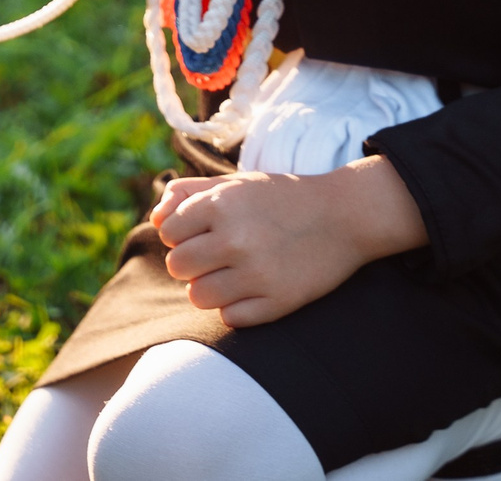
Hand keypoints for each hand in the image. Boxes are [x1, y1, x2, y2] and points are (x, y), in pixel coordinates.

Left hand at [149, 157, 427, 327]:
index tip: (203, 231)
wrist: (345, 215)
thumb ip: (190, 194)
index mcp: (222, 204)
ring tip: (233, 273)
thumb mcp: (237, 183)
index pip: (168, 232)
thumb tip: (156, 218)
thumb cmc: (282, 198)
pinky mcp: (276, 302)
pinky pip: (230, 318)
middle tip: (217, 255)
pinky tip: (255, 288)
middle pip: (177, 267)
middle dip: (192, 262)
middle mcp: (235, 239)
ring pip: (198, 297)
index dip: (183, 233)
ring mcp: (256, 274)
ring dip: (210, 287)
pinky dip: (237, 307)